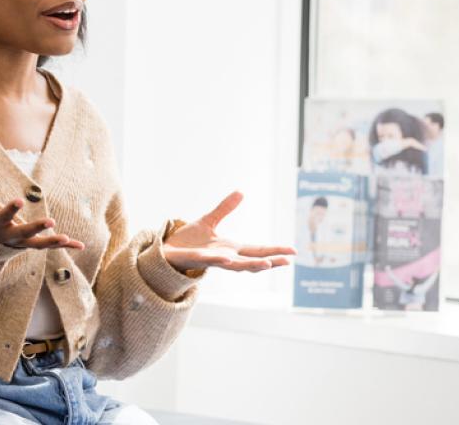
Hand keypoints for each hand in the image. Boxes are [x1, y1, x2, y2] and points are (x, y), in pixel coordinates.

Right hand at [0, 166, 84, 250]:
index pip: (4, 215)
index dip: (12, 209)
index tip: (19, 200)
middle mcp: (9, 236)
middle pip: (24, 233)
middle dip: (37, 228)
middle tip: (51, 221)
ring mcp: (21, 243)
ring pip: (38, 245)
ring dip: (52, 242)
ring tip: (66, 238)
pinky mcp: (30, 245)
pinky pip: (49, 247)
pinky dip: (65, 246)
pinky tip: (81, 245)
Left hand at [162, 191, 296, 272]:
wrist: (165, 251)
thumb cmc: (187, 241)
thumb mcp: (208, 221)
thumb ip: (225, 209)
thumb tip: (241, 192)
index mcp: (230, 248)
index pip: (257, 250)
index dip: (274, 251)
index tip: (293, 252)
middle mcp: (224, 257)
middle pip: (251, 261)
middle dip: (269, 261)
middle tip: (287, 261)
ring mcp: (211, 260)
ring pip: (234, 265)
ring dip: (250, 265)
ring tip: (267, 264)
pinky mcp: (195, 259)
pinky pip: (209, 261)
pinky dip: (220, 260)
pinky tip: (229, 258)